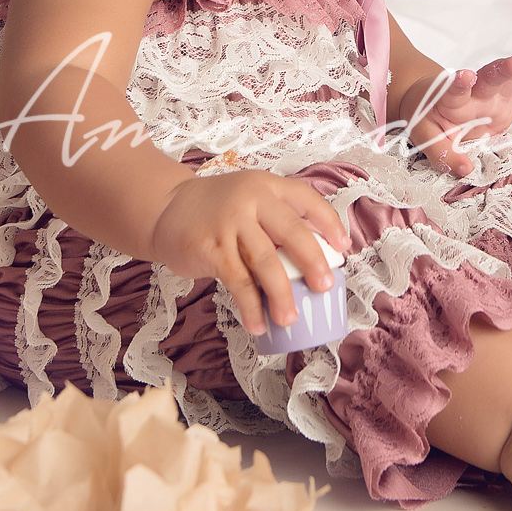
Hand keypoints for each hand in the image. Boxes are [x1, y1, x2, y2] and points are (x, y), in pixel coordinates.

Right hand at [149, 169, 349, 336]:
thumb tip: (313, 261)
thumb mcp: (249, 201)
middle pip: (291, 231)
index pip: (307, 199)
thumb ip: (275, 222)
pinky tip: (258, 324)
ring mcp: (230, 223)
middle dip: (312, 261)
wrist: (167, 208)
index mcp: (267, 186)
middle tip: (324, 286)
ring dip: (281, 294)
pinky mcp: (211, 247)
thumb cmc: (217, 210)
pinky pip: (237, 282)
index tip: (345, 246)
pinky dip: (250, 306)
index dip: (329, 222)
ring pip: (265, 261)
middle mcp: (251, 199)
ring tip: (290, 318)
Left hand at [401, 44, 511, 178]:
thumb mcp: (425, 135)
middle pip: (490, 77)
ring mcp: (494, 95)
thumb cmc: (427, 117)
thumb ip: (442, 152)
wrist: (431, 101)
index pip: (454, 89)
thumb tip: (465, 169)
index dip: (459, 83)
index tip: (465, 76)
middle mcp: (476, 92)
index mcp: (450, 98)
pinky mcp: (508, 103)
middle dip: (504, 69)